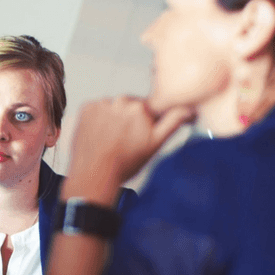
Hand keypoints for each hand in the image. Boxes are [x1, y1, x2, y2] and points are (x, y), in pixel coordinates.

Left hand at [68, 96, 193, 186]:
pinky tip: (99, 135)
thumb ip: (173, 122)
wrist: (94, 174)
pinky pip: (96, 109)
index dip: (146, 122)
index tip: (140, 134)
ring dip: (113, 118)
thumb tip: (188, 109)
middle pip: (130, 106)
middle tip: (125, 141)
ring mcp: (101, 104)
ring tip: (110, 140)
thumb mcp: (155, 144)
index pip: (148, 109)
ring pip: (113, 107)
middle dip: (129, 120)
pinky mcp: (86, 108)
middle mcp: (120, 101)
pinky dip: (98, 119)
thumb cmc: (124, 163)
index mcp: (140, 107)